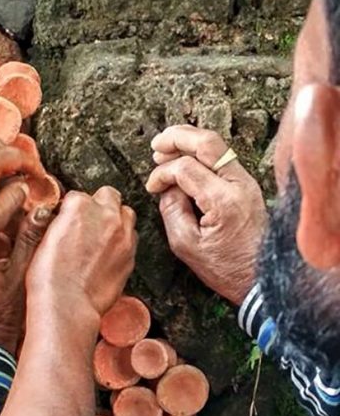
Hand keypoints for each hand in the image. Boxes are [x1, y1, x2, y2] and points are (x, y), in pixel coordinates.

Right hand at [26, 188, 137, 321]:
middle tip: (87, 224)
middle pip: (108, 196)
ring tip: (100, 238)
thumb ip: (58, 220)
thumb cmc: (49, 277)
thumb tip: (61, 218)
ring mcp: (122, 235)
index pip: (78, 196)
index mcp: (79, 206)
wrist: (68, 305)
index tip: (68, 220)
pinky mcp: (130, 255)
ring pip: (126, 214)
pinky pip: (131, 239)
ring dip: (115, 221)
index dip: (71, 209)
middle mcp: (105, 216)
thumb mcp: (41, 239)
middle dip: (99, 206)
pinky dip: (121, 242)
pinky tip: (106, 255)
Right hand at [146, 125, 266, 304]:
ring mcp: (246, 182)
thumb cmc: (228, 268)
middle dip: (177, 137)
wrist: (262, 277)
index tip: (152, 186)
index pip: (186, 168)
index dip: (163, 173)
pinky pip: (223, 157)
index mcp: (223, 201)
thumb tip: (166, 188)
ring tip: (167, 149)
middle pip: (207, 142)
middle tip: (156, 144)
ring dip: (189, 142)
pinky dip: (201, 153)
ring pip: (217, 145)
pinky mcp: (247, 185)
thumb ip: (171, 210)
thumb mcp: (186, 244)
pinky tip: (186, 159)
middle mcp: (239, 185)